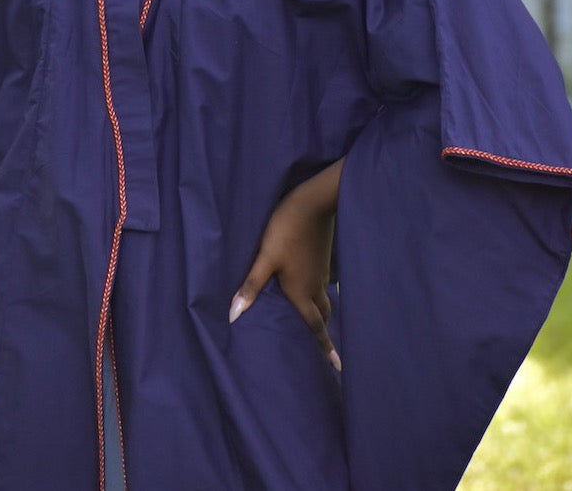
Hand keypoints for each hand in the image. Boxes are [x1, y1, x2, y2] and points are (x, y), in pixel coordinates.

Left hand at [229, 158, 344, 371]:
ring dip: (321, 312)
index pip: (314, 327)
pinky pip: (323, 283)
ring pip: (324, 298)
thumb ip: (251, 286)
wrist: (313, 202)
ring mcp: (322, 271)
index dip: (324, 348)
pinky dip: (319, 292)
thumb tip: (233, 316)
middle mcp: (316, 285)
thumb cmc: (286, 230)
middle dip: (322, 333)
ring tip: (316, 320)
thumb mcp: (265, 258)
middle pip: (322, 315)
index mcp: (302, 292)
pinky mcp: (322, 257)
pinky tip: (310, 286)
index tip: (338, 368)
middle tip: (324, 349)